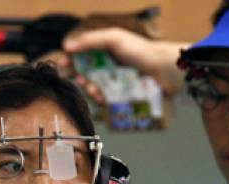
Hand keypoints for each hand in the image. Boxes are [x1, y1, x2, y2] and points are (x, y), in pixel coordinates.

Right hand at [63, 28, 188, 104]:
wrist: (164, 71)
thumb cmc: (141, 51)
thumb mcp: (113, 39)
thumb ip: (90, 40)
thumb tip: (66, 46)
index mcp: (105, 47)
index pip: (82, 53)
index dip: (71, 59)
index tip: (64, 66)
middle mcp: (109, 63)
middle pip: (85, 71)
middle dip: (79, 76)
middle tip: (81, 80)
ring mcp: (115, 79)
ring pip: (94, 86)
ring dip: (90, 90)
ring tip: (94, 91)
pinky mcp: (121, 93)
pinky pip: (106, 98)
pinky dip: (101, 100)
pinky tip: (101, 100)